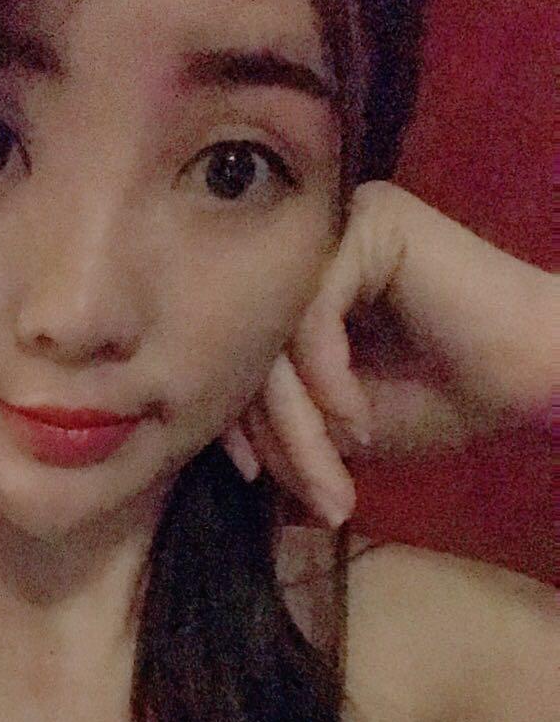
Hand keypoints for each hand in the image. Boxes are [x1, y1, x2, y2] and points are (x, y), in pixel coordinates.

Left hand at [220, 180, 556, 525]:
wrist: (537, 378)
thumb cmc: (446, 396)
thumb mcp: (339, 422)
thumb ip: (278, 417)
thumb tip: (196, 442)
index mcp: (295, 282)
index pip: (236, 350)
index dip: (238, 422)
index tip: (257, 480)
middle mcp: (309, 243)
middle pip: (250, 343)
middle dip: (277, 436)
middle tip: (315, 496)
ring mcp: (337, 227)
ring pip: (275, 334)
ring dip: (301, 424)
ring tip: (334, 479)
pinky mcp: (368, 225)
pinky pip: (311, 313)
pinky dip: (328, 379)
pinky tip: (357, 420)